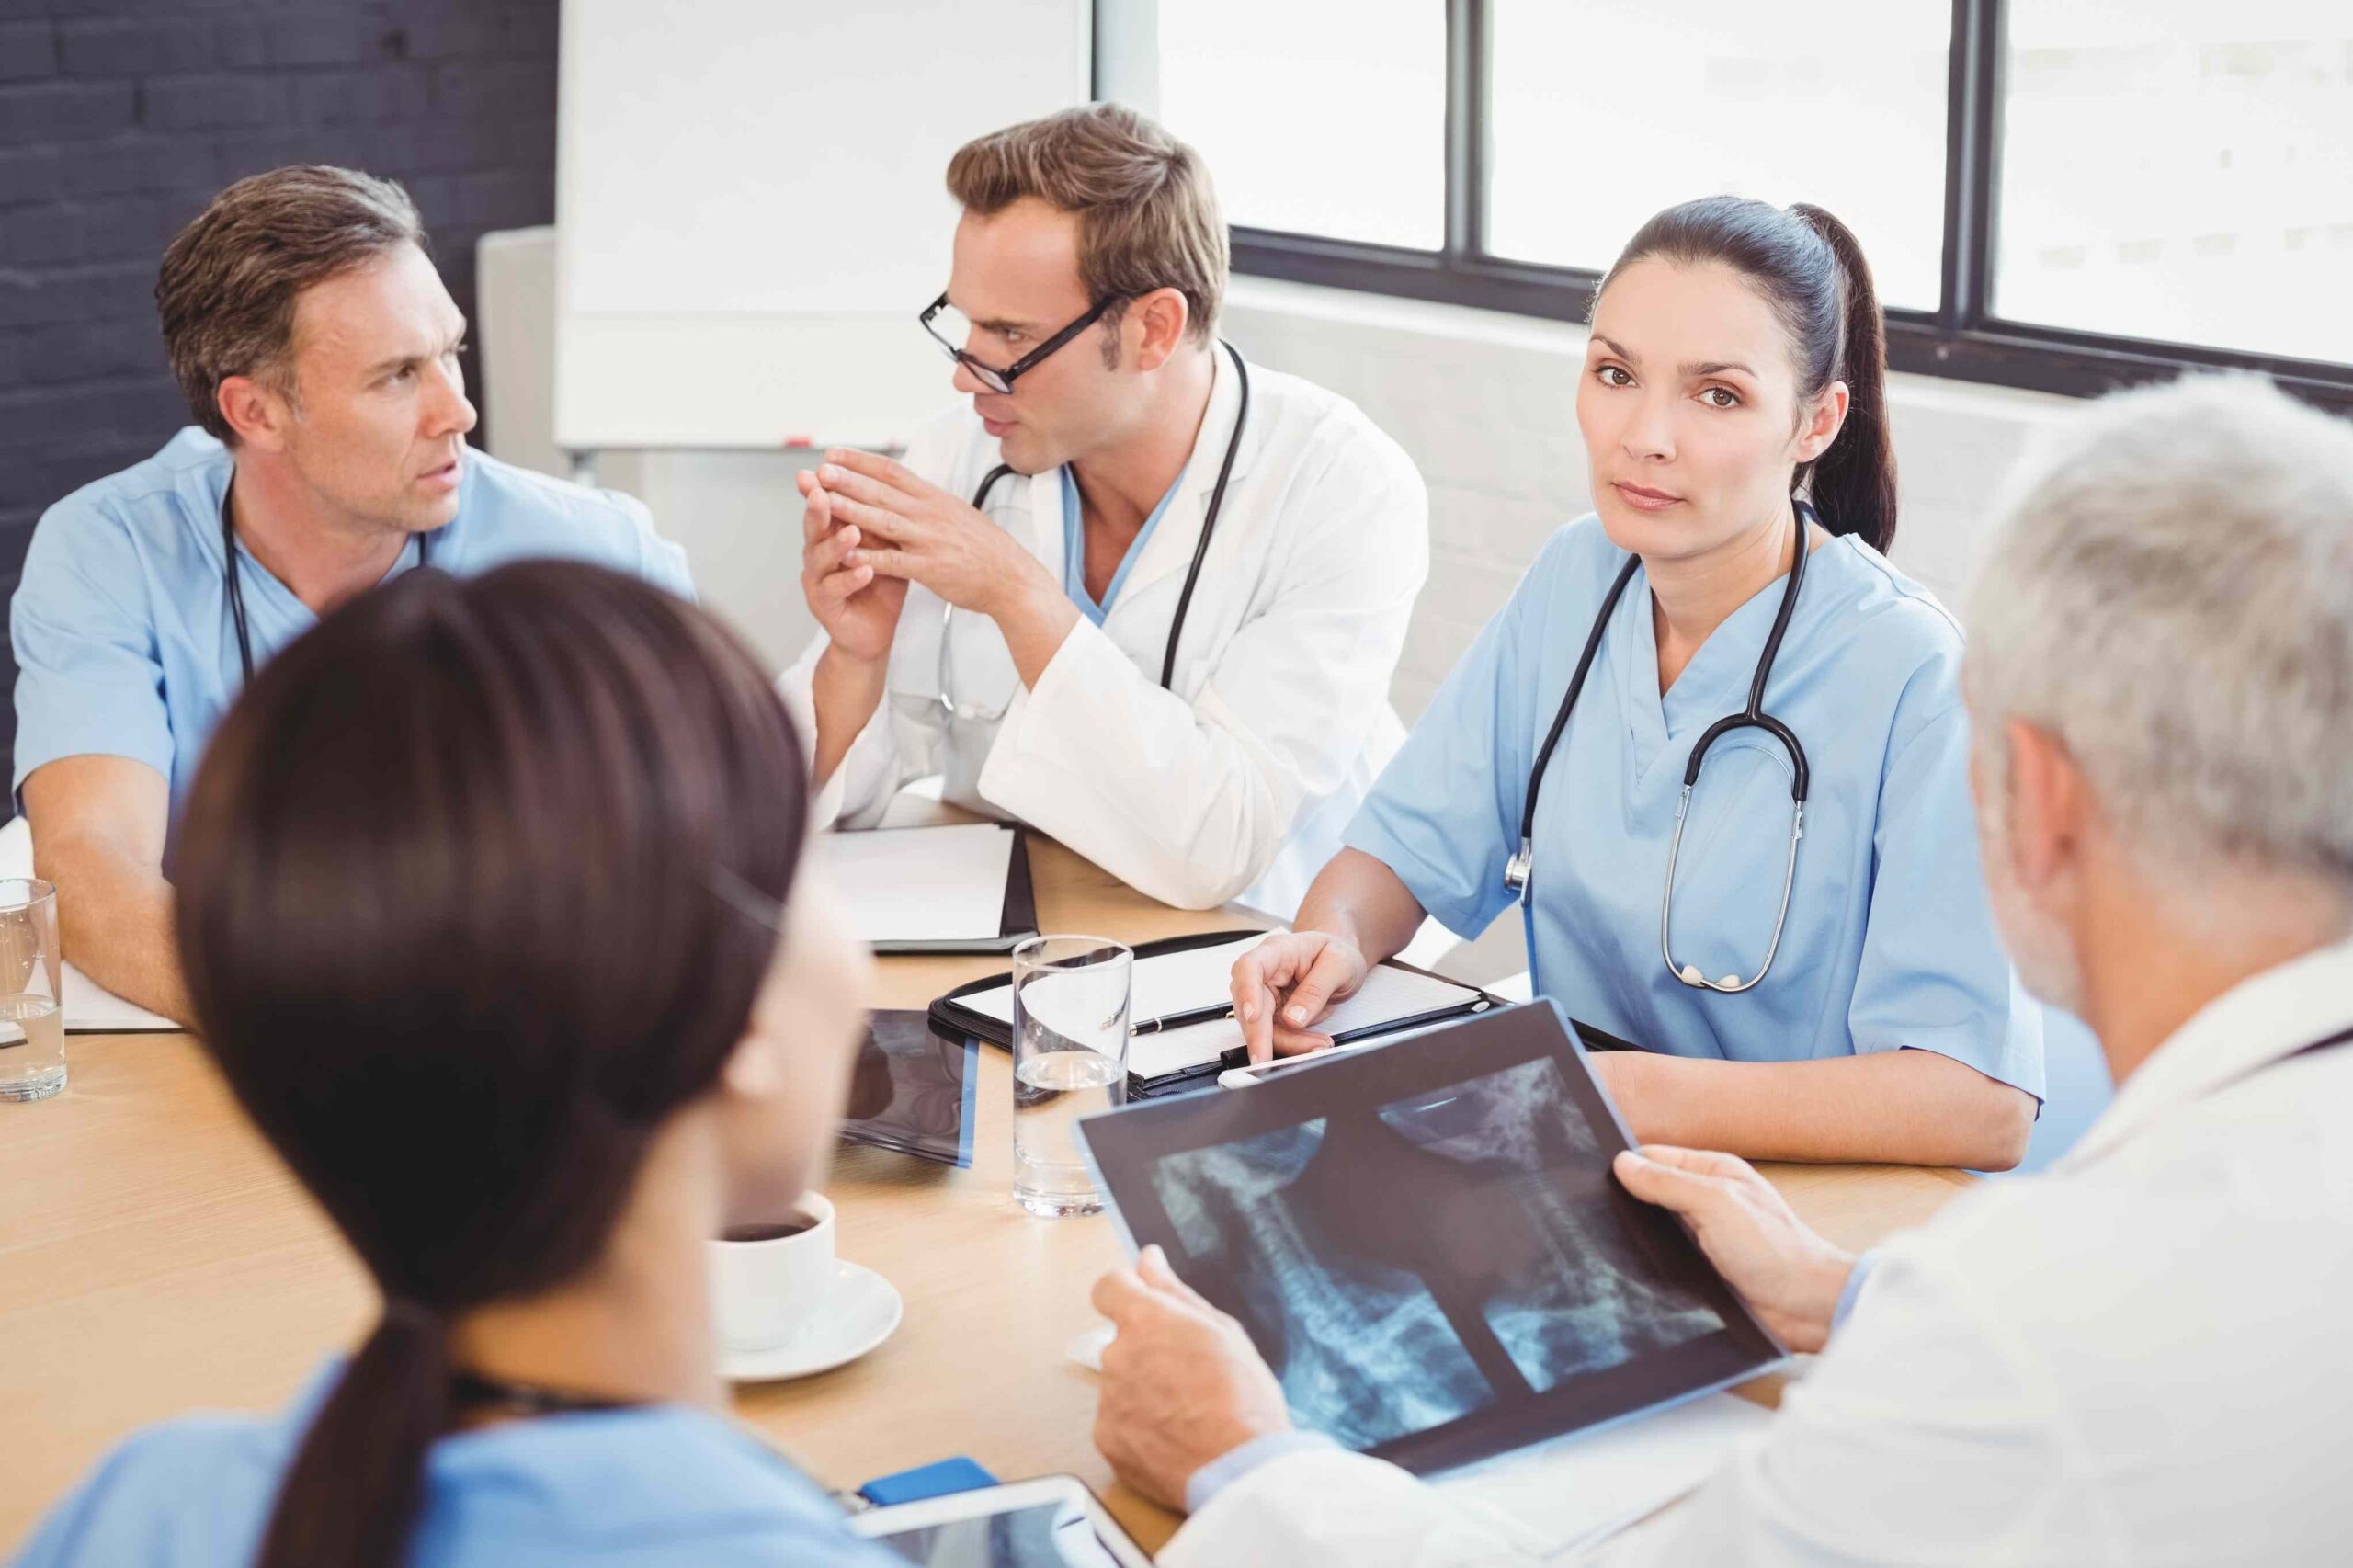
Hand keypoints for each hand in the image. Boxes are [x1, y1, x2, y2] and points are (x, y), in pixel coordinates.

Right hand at [797, 468, 904, 665]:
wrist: (874, 631)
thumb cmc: (879, 585)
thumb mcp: (883, 545)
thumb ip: (880, 518)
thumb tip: (894, 481)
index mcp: (832, 534)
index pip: (828, 504)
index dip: (828, 484)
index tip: (829, 461)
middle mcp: (818, 553)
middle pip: (815, 525)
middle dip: (816, 506)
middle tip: (819, 488)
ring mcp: (818, 580)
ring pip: (820, 557)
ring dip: (836, 543)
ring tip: (852, 531)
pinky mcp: (824, 605)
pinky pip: (834, 589)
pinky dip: (850, 578)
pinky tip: (865, 570)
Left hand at [810, 448, 1056, 619]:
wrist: (1012, 579)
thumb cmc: (986, 550)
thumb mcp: (958, 514)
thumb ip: (930, 503)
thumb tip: (907, 489)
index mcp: (935, 498)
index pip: (892, 471)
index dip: (860, 461)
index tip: (834, 454)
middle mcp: (930, 514)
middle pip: (882, 490)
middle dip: (847, 479)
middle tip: (818, 470)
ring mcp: (929, 540)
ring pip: (882, 520)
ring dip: (849, 509)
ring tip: (821, 501)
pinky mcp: (930, 568)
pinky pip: (892, 561)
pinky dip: (867, 557)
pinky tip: (844, 554)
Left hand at [1091, 1245, 1291, 1512]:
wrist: (1239, 1467)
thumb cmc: (1243, 1396)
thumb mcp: (1222, 1330)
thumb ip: (1175, 1291)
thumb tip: (1148, 1259)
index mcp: (1145, 1320)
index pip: (1107, 1287)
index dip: (1124, 1293)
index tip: (1142, 1304)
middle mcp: (1117, 1355)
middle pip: (1121, 1342)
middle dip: (1147, 1352)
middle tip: (1189, 1375)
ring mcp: (1108, 1400)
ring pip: (1121, 1384)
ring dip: (1144, 1391)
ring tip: (1188, 1413)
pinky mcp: (1107, 1440)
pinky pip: (1118, 1423)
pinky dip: (1140, 1428)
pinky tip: (1174, 1438)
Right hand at [1229, 931, 1369, 1063]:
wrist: (1340, 962)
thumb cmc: (1338, 954)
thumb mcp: (1340, 964)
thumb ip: (1317, 989)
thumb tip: (1293, 1019)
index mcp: (1276, 951)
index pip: (1249, 967)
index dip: (1246, 991)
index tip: (1253, 1016)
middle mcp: (1264, 974)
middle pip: (1248, 1006)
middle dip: (1260, 1036)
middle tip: (1268, 1059)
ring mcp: (1265, 995)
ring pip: (1260, 1028)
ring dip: (1286, 1044)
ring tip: (1318, 1047)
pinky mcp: (1272, 1015)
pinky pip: (1275, 1036)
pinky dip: (1293, 1046)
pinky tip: (1313, 1045)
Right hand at [1611, 1145, 1854, 1352]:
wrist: (1806, 1308)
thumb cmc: (1776, 1251)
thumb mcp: (1717, 1203)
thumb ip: (1668, 1182)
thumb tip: (1622, 1164)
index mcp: (1714, 1172)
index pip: (1655, 1157)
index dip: (1627, 1165)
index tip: (1595, 1177)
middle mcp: (1707, 1202)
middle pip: (1651, 1193)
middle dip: (1629, 1203)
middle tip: (1599, 1213)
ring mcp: (1703, 1237)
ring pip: (1653, 1230)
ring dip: (1640, 1238)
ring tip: (1615, 1244)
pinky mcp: (1700, 1271)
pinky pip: (1663, 1261)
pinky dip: (1650, 1264)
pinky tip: (1636, 1270)